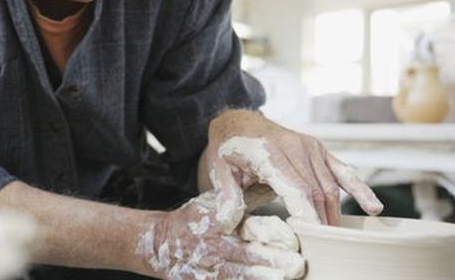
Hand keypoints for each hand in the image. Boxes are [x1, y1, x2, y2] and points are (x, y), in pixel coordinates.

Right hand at [136, 192, 305, 279]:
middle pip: (246, 251)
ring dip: (261, 276)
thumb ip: (247, 197)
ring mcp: (208, 265)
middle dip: (272, 258)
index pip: (248, 224)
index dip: (271, 232)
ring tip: (282, 278)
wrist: (158, 243)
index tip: (292, 238)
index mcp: (219, 220)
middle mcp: (214, 243)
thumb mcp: (215, 202)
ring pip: (238, 273)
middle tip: (296, 263)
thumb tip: (278, 184)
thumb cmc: (193, 221)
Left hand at [203, 110, 383, 230]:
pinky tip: (373, 208)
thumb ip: (226, 197)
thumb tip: (228, 224)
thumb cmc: (228, 148)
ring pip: (330, 186)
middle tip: (325, 247)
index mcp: (270, 153)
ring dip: (335, 214)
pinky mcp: (319, 149)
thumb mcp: (218, 170)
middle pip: (317, 192)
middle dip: (322, 221)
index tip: (314, 237)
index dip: (308, 215)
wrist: (239, 122)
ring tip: (338, 239)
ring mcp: (310, 147)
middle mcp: (295, 147)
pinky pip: (343, 172)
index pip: (297, 189)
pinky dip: (359, 190)